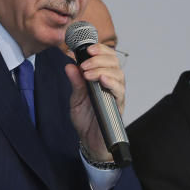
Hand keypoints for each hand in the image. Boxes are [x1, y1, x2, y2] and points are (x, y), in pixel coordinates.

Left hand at [65, 44, 125, 161]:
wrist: (90, 141)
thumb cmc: (86, 120)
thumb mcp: (76, 98)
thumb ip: (75, 82)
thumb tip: (69, 65)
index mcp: (102, 78)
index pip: (106, 57)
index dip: (99, 49)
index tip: (87, 48)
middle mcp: (112, 84)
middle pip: (114, 62)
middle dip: (99, 58)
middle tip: (84, 63)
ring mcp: (116, 94)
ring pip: (118, 74)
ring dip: (102, 69)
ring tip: (88, 73)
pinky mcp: (118, 106)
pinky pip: (120, 91)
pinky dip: (112, 83)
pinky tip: (103, 80)